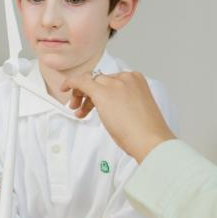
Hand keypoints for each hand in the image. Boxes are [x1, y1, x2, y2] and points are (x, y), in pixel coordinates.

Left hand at [61, 72, 175, 161]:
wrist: (151, 140)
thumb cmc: (147, 132)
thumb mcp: (136, 110)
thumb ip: (123, 103)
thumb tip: (110, 108)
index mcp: (137, 80)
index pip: (111, 80)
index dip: (99, 91)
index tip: (92, 101)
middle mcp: (126, 77)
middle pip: (100, 80)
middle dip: (87, 93)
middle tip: (79, 107)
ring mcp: (115, 83)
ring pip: (90, 81)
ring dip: (80, 94)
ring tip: (76, 110)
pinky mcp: (102, 91)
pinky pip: (81, 82)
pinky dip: (71, 83)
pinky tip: (65, 89)